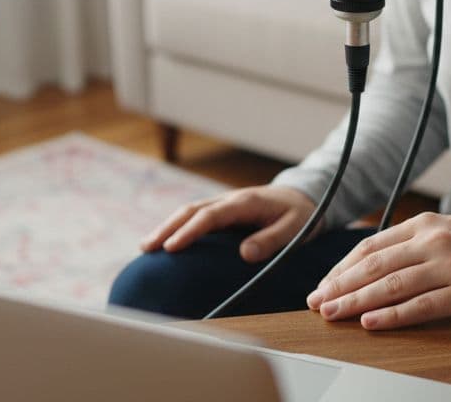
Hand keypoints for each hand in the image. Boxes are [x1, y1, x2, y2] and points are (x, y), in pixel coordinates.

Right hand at [140, 186, 317, 262]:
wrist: (303, 196)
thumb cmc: (300, 214)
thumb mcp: (295, 228)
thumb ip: (271, 239)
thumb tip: (244, 254)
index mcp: (245, 202)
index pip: (211, 216)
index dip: (190, 231)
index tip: (171, 247)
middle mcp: (229, 199)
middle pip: (191, 210)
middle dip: (167, 228)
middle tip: (147, 248)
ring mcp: (224, 203)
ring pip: (189, 211)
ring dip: (167, 226)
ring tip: (146, 246)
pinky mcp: (222, 210)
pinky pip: (195, 216)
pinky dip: (177, 226)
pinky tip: (165, 242)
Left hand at [306, 212, 450, 329]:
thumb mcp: (450, 232)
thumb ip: (415, 244)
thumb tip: (375, 265)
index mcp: (426, 225)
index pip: (372, 247)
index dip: (342, 267)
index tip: (323, 285)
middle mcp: (434, 241)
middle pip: (374, 265)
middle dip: (340, 285)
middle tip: (317, 303)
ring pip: (392, 285)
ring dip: (357, 300)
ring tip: (333, 314)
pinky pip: (422, 305)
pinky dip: (393, 314)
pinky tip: (372, 322)